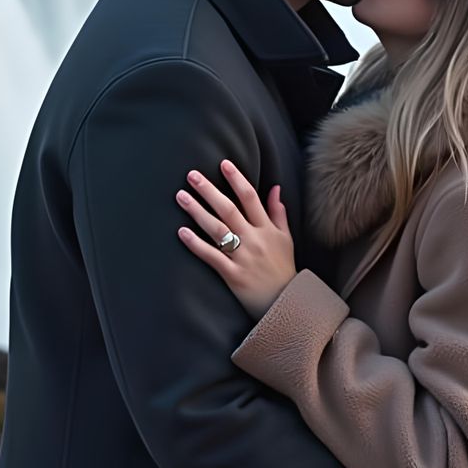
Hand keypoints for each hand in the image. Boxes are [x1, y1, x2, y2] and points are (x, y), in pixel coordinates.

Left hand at [175, 160, 296, 318]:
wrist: (286, 304)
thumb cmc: (283, 269)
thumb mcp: (286, 239)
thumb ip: (278, 213)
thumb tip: (275, 188)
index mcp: (267, 229)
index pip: (251, 197)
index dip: (237, 179)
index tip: (223, 164)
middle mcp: (255, 240)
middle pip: (229, 209)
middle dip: (209, 191)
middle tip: (191, 175)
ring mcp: (243, 257)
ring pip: (218, 229)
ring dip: (198, 212)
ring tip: (181, 197)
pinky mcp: (233, 274)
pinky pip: (212, 256)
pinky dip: (197, 244)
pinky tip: (182, 232)